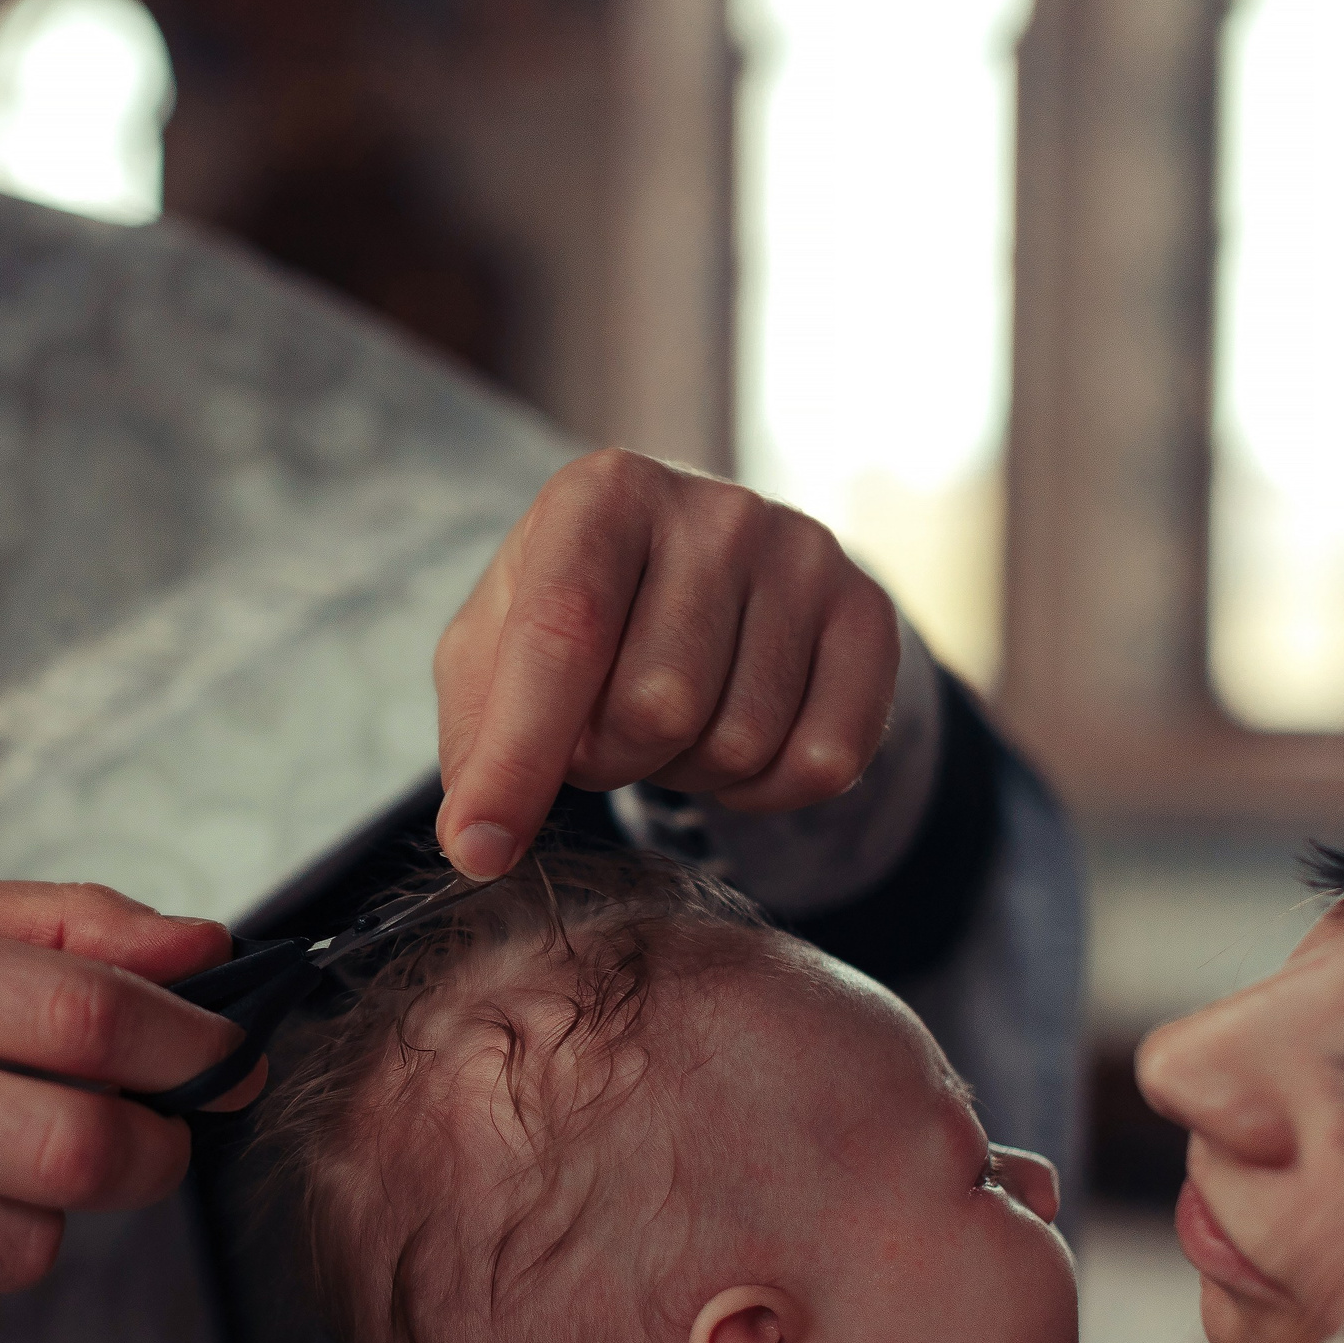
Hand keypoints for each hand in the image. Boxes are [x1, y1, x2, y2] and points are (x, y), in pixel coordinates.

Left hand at [434, 450, 899, 878]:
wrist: (701, 569)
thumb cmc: (578, 615)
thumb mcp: (496, 647)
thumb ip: (476, 736)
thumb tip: (476, 844)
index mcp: (603, 493)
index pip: (563, 636)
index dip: (518, 757)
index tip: (478, 849)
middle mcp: (715, 509)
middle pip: (657, 706)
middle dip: (609, 760)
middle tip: (601, 734)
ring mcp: (804, 553)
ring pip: (740, 742)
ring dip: (686, 773)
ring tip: (669, 725)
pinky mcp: (868, 612)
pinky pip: (824, 761)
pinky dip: (766, 791)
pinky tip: (735, 744)